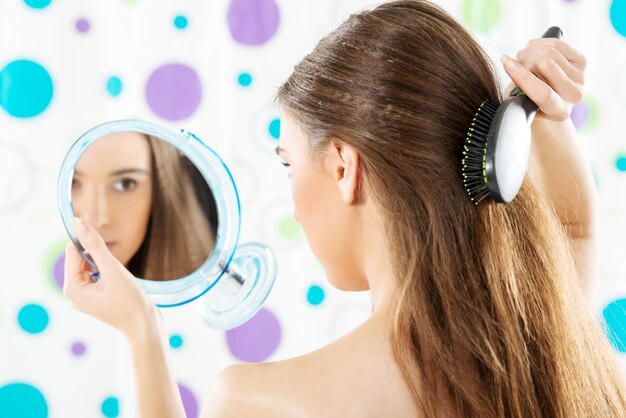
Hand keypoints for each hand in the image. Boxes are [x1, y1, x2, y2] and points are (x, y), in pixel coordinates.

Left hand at [64, 217, 160, 338]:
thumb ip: (95, 245)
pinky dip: (108, 273)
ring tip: (120, 278)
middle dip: (97, 255)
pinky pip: (97, 276)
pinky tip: (120, 283)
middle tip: (115, 265)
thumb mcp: (113, 269)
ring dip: (104, 264)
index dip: (86, 238)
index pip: (73, 252)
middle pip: (80, 260)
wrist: (146, 327)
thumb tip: (79, 223)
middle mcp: (74, 294)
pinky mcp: (96, 299)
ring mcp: (84, 298)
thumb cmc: (130, 301)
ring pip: (90, 267)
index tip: (101, 230)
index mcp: (72, 288)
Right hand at [500, 38, 586, 121]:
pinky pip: (556, 44)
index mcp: (558, 112)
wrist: (546, 101)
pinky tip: (532, 50)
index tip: (506, 63)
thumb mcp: (518, 103)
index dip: (522, 76)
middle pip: (546, 64)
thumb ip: (516, 91)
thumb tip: (512, 65)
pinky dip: (538, 44)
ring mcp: (580, 78)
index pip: (542, 92)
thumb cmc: (528, 103)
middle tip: (514, 63)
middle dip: (524, 60)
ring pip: (549, 52)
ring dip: (529, 52)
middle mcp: (574, 96)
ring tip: (522, 59)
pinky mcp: (581, 63)